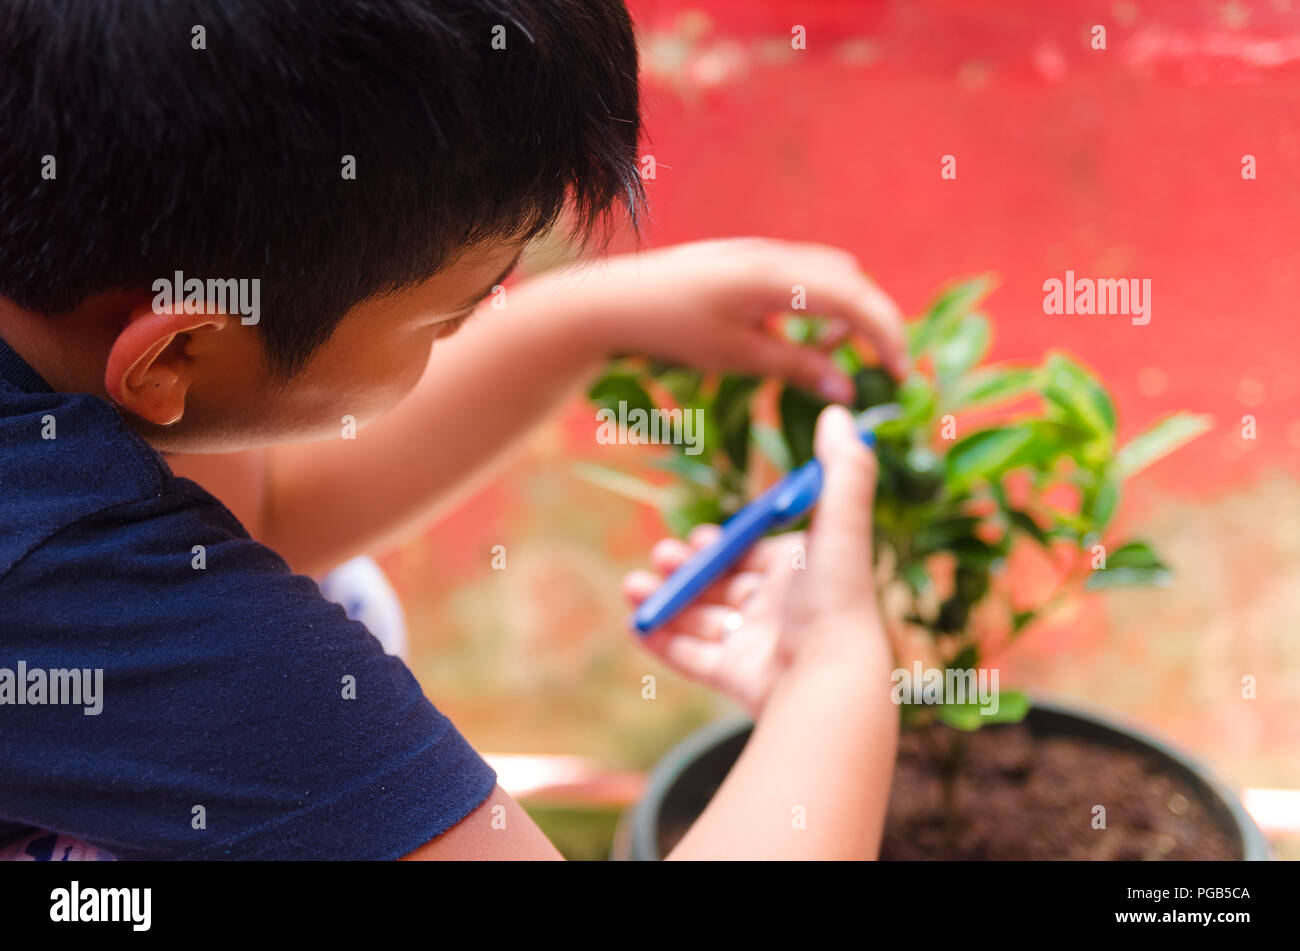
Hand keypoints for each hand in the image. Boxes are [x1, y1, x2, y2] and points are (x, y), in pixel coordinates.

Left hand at [559, 237, 907, 398]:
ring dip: (845, 313)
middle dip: (873, 323)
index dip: (886, 336)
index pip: (856, 299)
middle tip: (881, 367)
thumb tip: (847, 388)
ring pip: (830, 275)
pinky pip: (803, 276)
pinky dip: (817, 305)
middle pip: (852, 280)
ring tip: (829, 356)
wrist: (616, 299)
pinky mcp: (750, 261)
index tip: (900, 373)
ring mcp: (763, 253)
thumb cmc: (672, 328)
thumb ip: (796, 368)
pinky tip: (798, 337)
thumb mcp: (738, 356)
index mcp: (777, 276)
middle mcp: (777, 255)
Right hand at [622, 405, 890, 715]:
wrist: (830, 677)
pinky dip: (660, 640)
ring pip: (699, 618)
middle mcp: (779, 609)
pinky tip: (635, 622)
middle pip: (719, 584)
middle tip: (660, 558)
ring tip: (634, 588)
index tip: (697, 538)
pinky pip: (689, 657)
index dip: (722, 544)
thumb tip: (841, 412)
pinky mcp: (736, 679)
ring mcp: (755, 646)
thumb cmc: (837, 596)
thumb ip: (843, 468)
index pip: (751, 552)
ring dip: (664, 600)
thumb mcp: (840, 521)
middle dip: (685, 570)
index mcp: (800, 573)